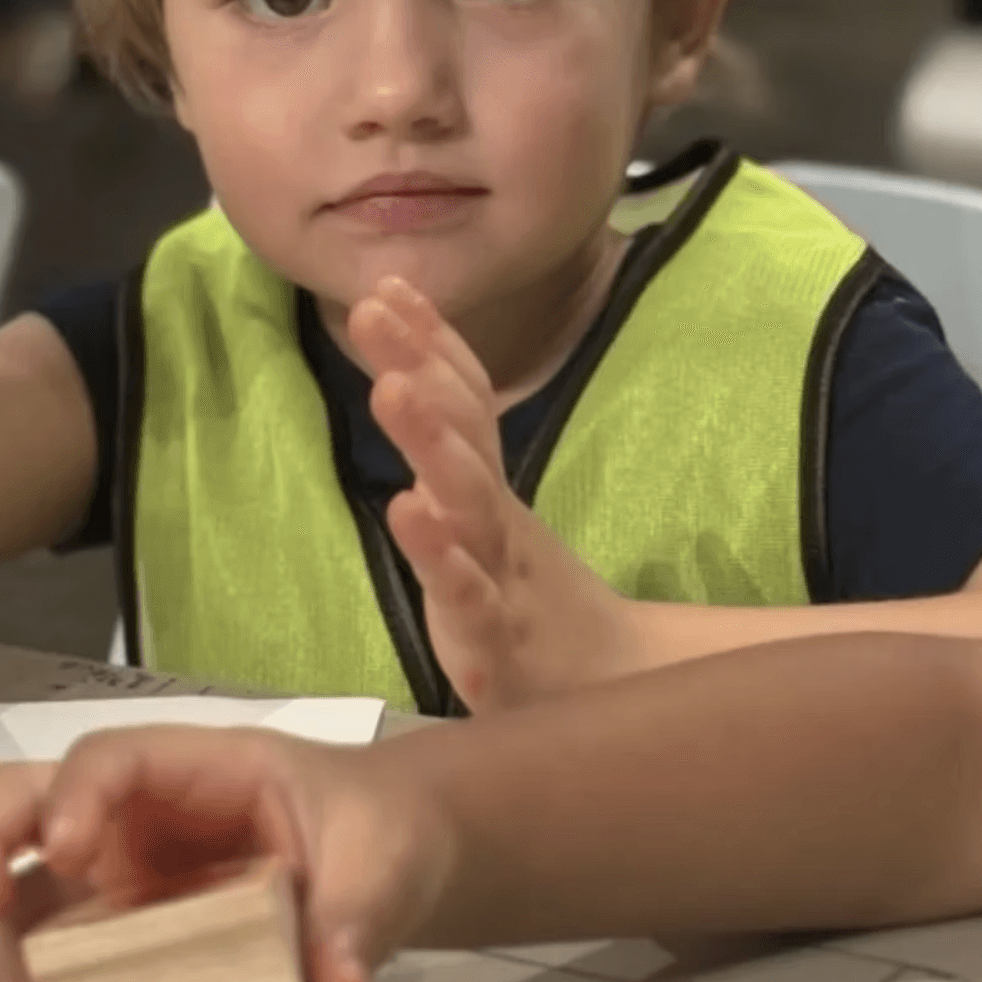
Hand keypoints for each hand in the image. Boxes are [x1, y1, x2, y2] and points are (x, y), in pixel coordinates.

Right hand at [0, 724, 449, 981]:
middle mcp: (133, 823)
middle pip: (22, 808)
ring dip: (15, 971)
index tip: (65, 848)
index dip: (74, 794)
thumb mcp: (380, 861)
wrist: (389, 864)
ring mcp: (120, 888)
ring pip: (31, 909)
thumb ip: (357, 919)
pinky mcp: (125, 953)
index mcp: (193, 771)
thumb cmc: (372, 829)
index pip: (109, 759)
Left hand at [350, 276, 634, 710]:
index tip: (389, 285)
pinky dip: (442, 556)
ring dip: (430, 441)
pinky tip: (411, 514)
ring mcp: (501, 578)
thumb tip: (403, 370)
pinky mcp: (496, 644)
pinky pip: (468, 597)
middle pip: (462, 435)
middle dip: (419, 367)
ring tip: (393, 389)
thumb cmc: (530, 604)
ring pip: (467, 502)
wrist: (605, 696)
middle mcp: (496, 520)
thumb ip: (451, 450)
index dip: (430, 342)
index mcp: (489, 491)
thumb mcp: (487, 521)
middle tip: (376, 312)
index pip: (464, 403)